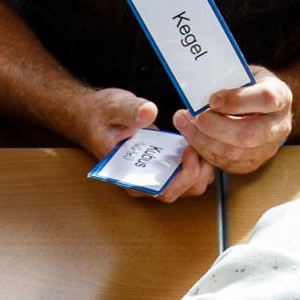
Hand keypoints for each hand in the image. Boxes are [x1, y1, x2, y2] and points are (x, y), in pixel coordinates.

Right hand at [80, 88, 214, 203]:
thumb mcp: (114, 108)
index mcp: (132, 177)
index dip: (184, 176)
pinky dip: (200, 156)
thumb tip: (148, 113)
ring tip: (197, 138)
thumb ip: (131, 111)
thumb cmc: (101, 117)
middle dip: (199, 168)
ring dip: (203, 163)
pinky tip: (195, 137)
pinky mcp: (167, 164)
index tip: (188, 151)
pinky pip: (193, 169)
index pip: (164, 192)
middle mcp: (147, 182)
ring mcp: (159, 174)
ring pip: (193, 182)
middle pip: (185, 191)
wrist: (96, 115)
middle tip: (197, 142)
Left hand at [172, 65, 291, 174]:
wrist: (263, 107)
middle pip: (248, 134)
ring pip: (235, 153)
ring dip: (204, 140)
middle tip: (193, 116)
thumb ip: (229, 81)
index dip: (236, 101)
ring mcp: (268, 148)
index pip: (265, 99)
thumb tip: (200, 90)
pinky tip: (194, 136)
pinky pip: (227, 163)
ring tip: (185, 123)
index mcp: (281, 96)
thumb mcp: (244, 73)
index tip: (212, 100)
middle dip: (214, 127)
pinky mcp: (254, 163)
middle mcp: (279, 126)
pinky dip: (205, 151)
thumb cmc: (250, 86)